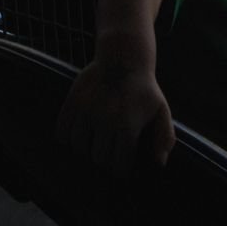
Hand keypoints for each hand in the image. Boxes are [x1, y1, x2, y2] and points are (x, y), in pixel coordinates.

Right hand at [56, 61, 174, 177]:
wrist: (123, 56)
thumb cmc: (144, 88)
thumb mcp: (161, 110)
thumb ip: (164, 138)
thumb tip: (159, 163)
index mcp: (127, 127)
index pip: (118, 166)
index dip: (121, 169)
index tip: (122, 164)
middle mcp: (105, 121)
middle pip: (98, 159)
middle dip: (105, 160)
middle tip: (109, 152)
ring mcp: (87, 110)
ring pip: (79, 147)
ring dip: (86, 149)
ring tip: (93, 142)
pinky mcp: (73, 101)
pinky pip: (62, 131)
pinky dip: (67, 137)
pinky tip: (78, 133)